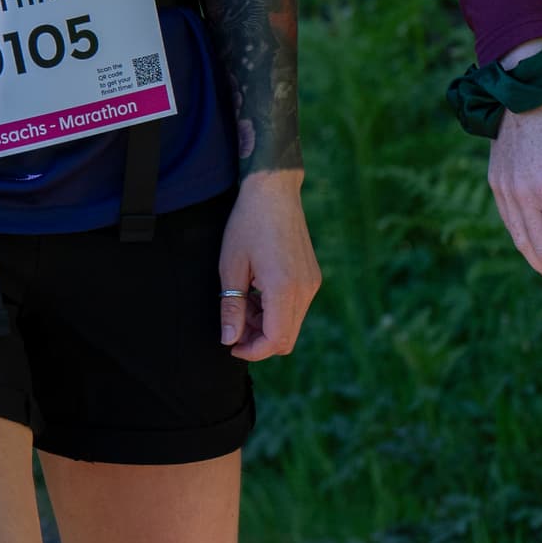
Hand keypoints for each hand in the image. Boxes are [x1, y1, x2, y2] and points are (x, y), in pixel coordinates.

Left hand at [216, 169, 321, 360]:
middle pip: (286, 338)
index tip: (231, 344)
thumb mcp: (231, 267)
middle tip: (234, 323)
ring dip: (266, 324)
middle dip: (258, 340)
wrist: (274, 191)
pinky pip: (296, 307)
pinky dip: (275, 310)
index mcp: (285, 288)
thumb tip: (229, 340)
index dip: (252, 351)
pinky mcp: (313, 277)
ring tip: (242, 301)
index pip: (275, 340)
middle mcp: (305, 289)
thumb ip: (231, 308)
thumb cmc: (248, 224)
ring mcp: (312, 283)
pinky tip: (257, 291)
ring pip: (291, 324)